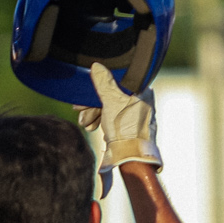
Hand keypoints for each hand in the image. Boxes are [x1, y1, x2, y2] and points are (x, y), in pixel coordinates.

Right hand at [76, 61, 161, 178]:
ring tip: (86, 123)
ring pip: (109, 109)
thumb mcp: (112, 101)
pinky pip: (111, 120)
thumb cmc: (126, 128)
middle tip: (81, 110)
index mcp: (142, 92)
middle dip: (93, 104)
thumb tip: (97, 65)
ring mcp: (134, 116)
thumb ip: (104, 82)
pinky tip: (92, 127)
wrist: (130, 157)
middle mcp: (141, 102)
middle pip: (111, 96)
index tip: (86, 94)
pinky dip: (100, 122)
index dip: (99, 87)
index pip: (118, 82)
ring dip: (93, 115)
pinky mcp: (128, 129)